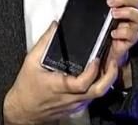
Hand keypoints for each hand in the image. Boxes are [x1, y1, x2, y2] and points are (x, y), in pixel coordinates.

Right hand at [3, 21, 117, 123]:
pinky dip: (99, 83)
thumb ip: (44, 42)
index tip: (96, 58)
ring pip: (98, 93)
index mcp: (59, 87)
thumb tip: (55, 26)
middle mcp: (70, 98)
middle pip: (98, 90)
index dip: (92, 71)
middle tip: (113, 59)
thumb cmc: (26, 89)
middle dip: (110, 75)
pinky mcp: (77, 107)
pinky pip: (93, 96)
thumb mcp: (30, 61)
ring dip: (107, 78)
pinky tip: (98, 73)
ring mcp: (76, 104)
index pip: (82, 83)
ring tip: (109, 62)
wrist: (23, 110)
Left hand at [66, 0, 137, 88]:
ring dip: (128, 13)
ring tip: (112, 14)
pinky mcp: (129, 41)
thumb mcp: (88, 9)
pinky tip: (113, 32)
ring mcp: (132, 26)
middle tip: (110, 1)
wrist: (98, 49)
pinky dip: (124, 32)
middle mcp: (132, 12)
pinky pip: (133, 35)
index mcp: (125, 2)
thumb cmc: (97, 26)